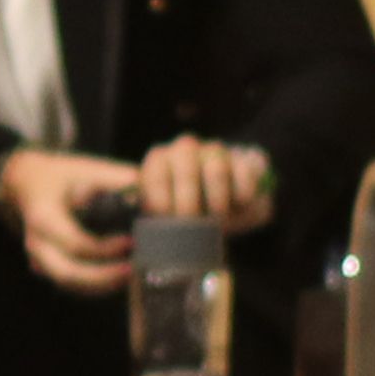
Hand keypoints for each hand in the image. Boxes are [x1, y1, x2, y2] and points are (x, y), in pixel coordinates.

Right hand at [0, 147, 140, 292]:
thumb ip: (118, 182)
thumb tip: (151, 197)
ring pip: (71, 285)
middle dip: (105, 277)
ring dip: (104, 285)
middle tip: (135, 268)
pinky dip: (98, 286)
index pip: (75, 243)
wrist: (29, 182)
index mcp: (44, 217)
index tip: (132, 242)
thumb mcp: (88, 170)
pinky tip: (123, 278)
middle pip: (68, 274)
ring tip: (134, 274)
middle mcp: (38, 242)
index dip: (106, 249)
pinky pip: (73, 286)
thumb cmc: (66, 176)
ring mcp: (39, 258)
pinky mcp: (48, 268)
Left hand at [132, 134, 271, 230]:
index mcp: (159, 160)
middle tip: (194, 226)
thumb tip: (130, 208)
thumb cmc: (187, 214)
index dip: (163, 203)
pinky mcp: (243, 159)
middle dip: (189, 204)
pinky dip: (242, 196)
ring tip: (218, 221)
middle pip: (186, 170)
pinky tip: (238, 207)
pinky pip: (244, 174)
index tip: (169, 222)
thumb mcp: (161, 213)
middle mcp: (184, 149)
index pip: (156, 176)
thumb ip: (146, 207)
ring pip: (216, 171)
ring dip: (217, 203)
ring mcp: (215, 151)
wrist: (223, 208)